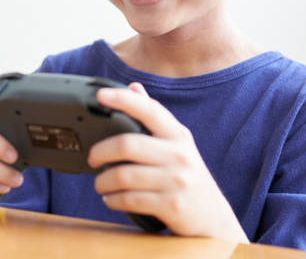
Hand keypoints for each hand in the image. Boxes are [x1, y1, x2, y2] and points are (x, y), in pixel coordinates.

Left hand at [88, 82, 247, 242]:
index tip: (101, 95)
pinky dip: (113, 200)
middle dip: (100, 152)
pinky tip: (111, 199)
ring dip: (103, 181)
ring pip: (123, 175)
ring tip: (100, 184)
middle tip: (92, 158)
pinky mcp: (171, 206)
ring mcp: (176, 181)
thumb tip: (134, 87)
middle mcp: (179, 154)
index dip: (124, 100)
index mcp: (178, 134)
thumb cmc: (188, 176)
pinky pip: (130, 200)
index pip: (149, 110)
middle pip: (127, 144)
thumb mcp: (177, 145)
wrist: (213, 217)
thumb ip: (154, 118)